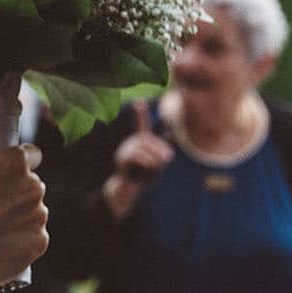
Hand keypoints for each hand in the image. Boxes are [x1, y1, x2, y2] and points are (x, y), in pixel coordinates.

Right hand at [0, 144, 48, 292]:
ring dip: (21, 216)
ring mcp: (39, 215)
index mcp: (14, 162)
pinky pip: (35, 235)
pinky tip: (1, 244)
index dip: (20, 163)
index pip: (32, 155)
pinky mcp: (40, 241)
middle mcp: (33, 186)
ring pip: (35, 211)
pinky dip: (23, 239)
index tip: (10, 174)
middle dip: (18, 192)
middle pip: (32, 185)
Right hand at [103, 105, 172, 219]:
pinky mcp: (122, 159)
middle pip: (147, 138)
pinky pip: (137, 156)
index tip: (138, 101)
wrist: (128, 191)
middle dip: (160, 147)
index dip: (141, 114)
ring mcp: (124, 150)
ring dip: (154, 158)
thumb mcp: (157, 165)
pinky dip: (146, 162)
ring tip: (156, 167)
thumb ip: (163, 157)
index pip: (141, 125)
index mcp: (139, 143)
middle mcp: (130, 143)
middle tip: (169, 158)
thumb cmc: (143, 177)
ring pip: (144, 147)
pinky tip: (147, 167)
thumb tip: (168, 155)